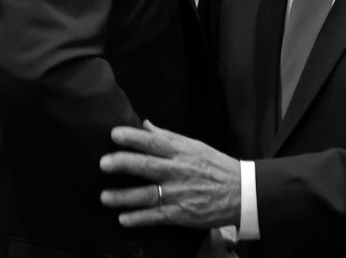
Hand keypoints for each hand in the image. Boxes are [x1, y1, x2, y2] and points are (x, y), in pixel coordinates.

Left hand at [99, 121, 240, 228]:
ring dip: (124, 197)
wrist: (242, 192)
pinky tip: (123, 219)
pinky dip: (140, 219)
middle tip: (103, 163)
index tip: (114, 134)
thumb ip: (167, 137)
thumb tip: (145, 124)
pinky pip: (158, 217)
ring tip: (105, 197)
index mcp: (181, 152)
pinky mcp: (183, 214)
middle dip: (123, 164)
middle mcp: (178, 171)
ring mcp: (180, 194)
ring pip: (148, 195)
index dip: (133, 137)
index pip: (154, 141)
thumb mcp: (194, 146)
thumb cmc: (216, 166)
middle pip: (147, 166)